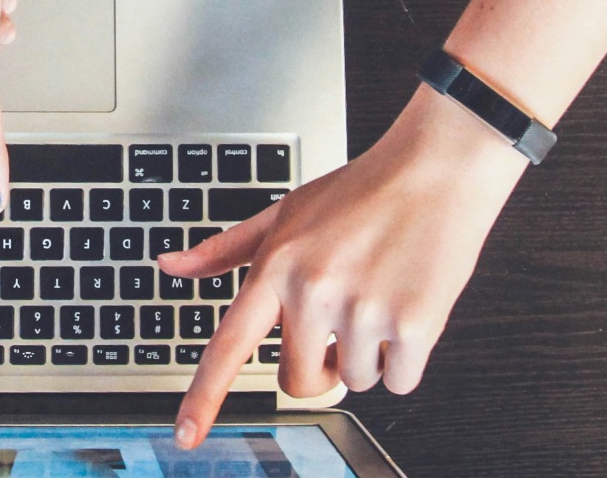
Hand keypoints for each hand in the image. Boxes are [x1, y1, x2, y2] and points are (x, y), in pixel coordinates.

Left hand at [164, 86, 529, 447]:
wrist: (436, 170)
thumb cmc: (361, 191)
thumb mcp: (284, 211)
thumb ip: (225, 249)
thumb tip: (170, 266)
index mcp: (277, 267)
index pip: (229, 345)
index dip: (204, 397)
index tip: (186, 436)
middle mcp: (314, 291)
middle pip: (299, 381)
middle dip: (319, 367)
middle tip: (339, 326)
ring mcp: (363, 310)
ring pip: (355, 381)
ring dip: (368, 355)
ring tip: (379, 296)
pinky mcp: (414, 324)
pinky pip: (399, 381)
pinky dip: (406, 359)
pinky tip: (408, 306)